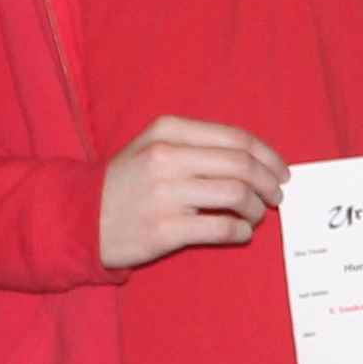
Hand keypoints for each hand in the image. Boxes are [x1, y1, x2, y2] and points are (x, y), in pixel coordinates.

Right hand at [99, 116, 284, 267]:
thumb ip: (198, 145)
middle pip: (241, 165)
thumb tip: (255, 160)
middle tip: (276, 196)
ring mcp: (165, 194)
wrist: (80, 217)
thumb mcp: (153, 146)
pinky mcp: (165, 229)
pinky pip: (221, 228)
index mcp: (168, 131)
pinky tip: (241, 232)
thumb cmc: (126, 182)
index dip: (268, 156)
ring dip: (256, 208)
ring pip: (236, 195)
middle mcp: (167, 158)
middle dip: (269, 183)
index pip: (236, 138)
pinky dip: (241, 231)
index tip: (281, 171)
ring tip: (255, 215)